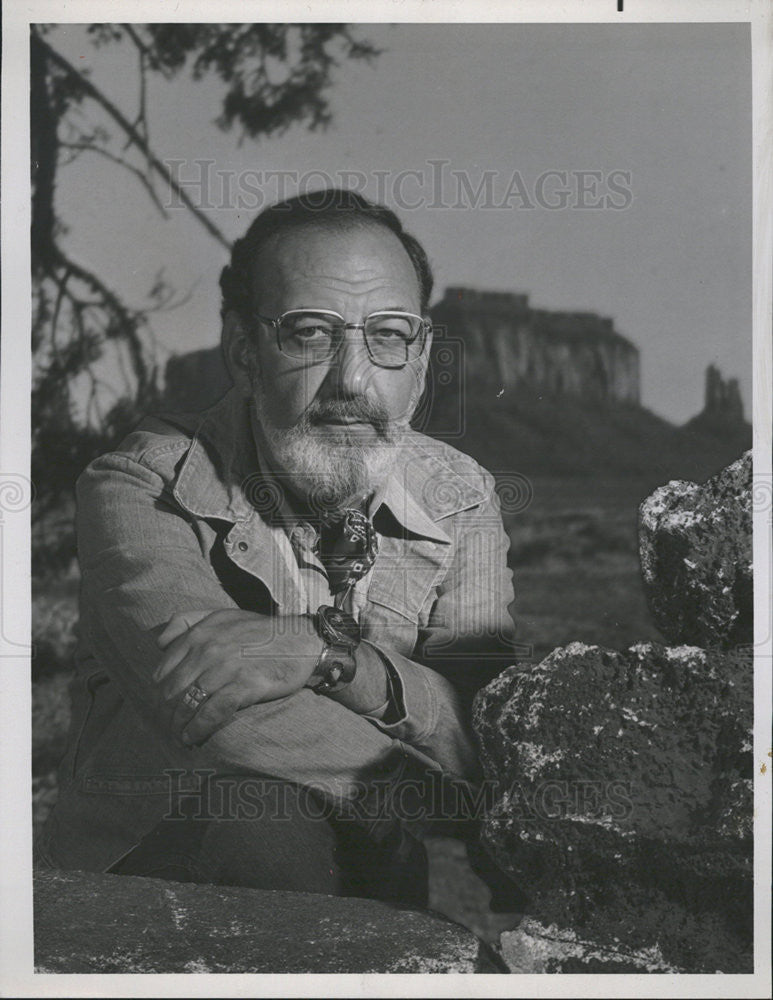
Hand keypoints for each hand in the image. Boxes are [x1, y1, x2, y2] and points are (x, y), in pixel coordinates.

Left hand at [152, 609, 319, 746]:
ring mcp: (226, 668)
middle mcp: (208, 649)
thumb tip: (160, 643)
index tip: (163, 708)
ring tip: (178, 737)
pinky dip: (198, 728)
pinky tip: (192, 738)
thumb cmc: (260, 631)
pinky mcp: (245, 685)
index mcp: (199, 634)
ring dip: (178, 725)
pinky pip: (212, 712)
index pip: (163, 671)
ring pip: (189, 703)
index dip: (159, 694)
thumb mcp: (221, 615)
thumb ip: (187, 621)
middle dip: (166, 714)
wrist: (302, 641)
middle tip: (168, 728)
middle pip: (172, 691)